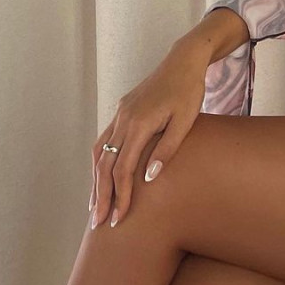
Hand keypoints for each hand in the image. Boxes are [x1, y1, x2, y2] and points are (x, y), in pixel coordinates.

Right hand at [88, 42, 208, 230]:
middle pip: (105, 164)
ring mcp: (119, 114)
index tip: (120, 218)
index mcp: (139, 122)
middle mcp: (123, 119)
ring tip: (95, 205)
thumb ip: (167, 149)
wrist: (183, 61)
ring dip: (95, 181)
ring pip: (99, 153)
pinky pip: (104, 141)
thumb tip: (149, 179)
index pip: (123, 168)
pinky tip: (100, 177)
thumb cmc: (189, 91)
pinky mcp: (121, 111)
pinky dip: (100, 162)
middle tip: (98, 223)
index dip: (120, 195)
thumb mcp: (185, 120)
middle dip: (101, 195)